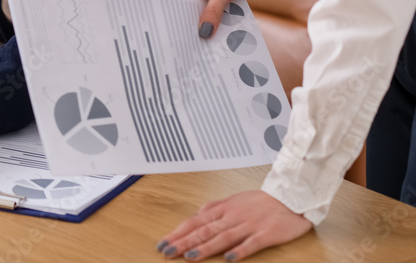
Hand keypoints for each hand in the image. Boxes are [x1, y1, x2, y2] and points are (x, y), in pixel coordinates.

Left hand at [158, 191, 311, 260]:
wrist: (291, 196)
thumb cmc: (261, 200)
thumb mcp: (233, 200)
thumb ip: (215, 208)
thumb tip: (197, 214)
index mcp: (223, 208)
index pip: (195, 221)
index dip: (178, 233)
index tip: (164, 243)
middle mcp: (232, 216)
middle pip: (204, 230)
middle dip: (184, 242)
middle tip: (167, 252)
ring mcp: (249, 224)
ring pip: (223, 237)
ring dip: (205, 247)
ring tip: (190, 256)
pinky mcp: (266, 233)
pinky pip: (251, 243)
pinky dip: (240, 250)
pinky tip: (229, 259)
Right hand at [174, 0, 254, 38]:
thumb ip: (213, 12)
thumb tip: (203, 32)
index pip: (178, 10)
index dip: (184, 26)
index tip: (191, 42)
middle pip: (187, 15)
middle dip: (198, 28)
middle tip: (205, 46)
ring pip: (199, 17)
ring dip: (208, 25)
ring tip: (214, 40)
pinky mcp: (206, 0)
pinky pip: (207, 14)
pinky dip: (214, 21)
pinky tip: (220, 30)